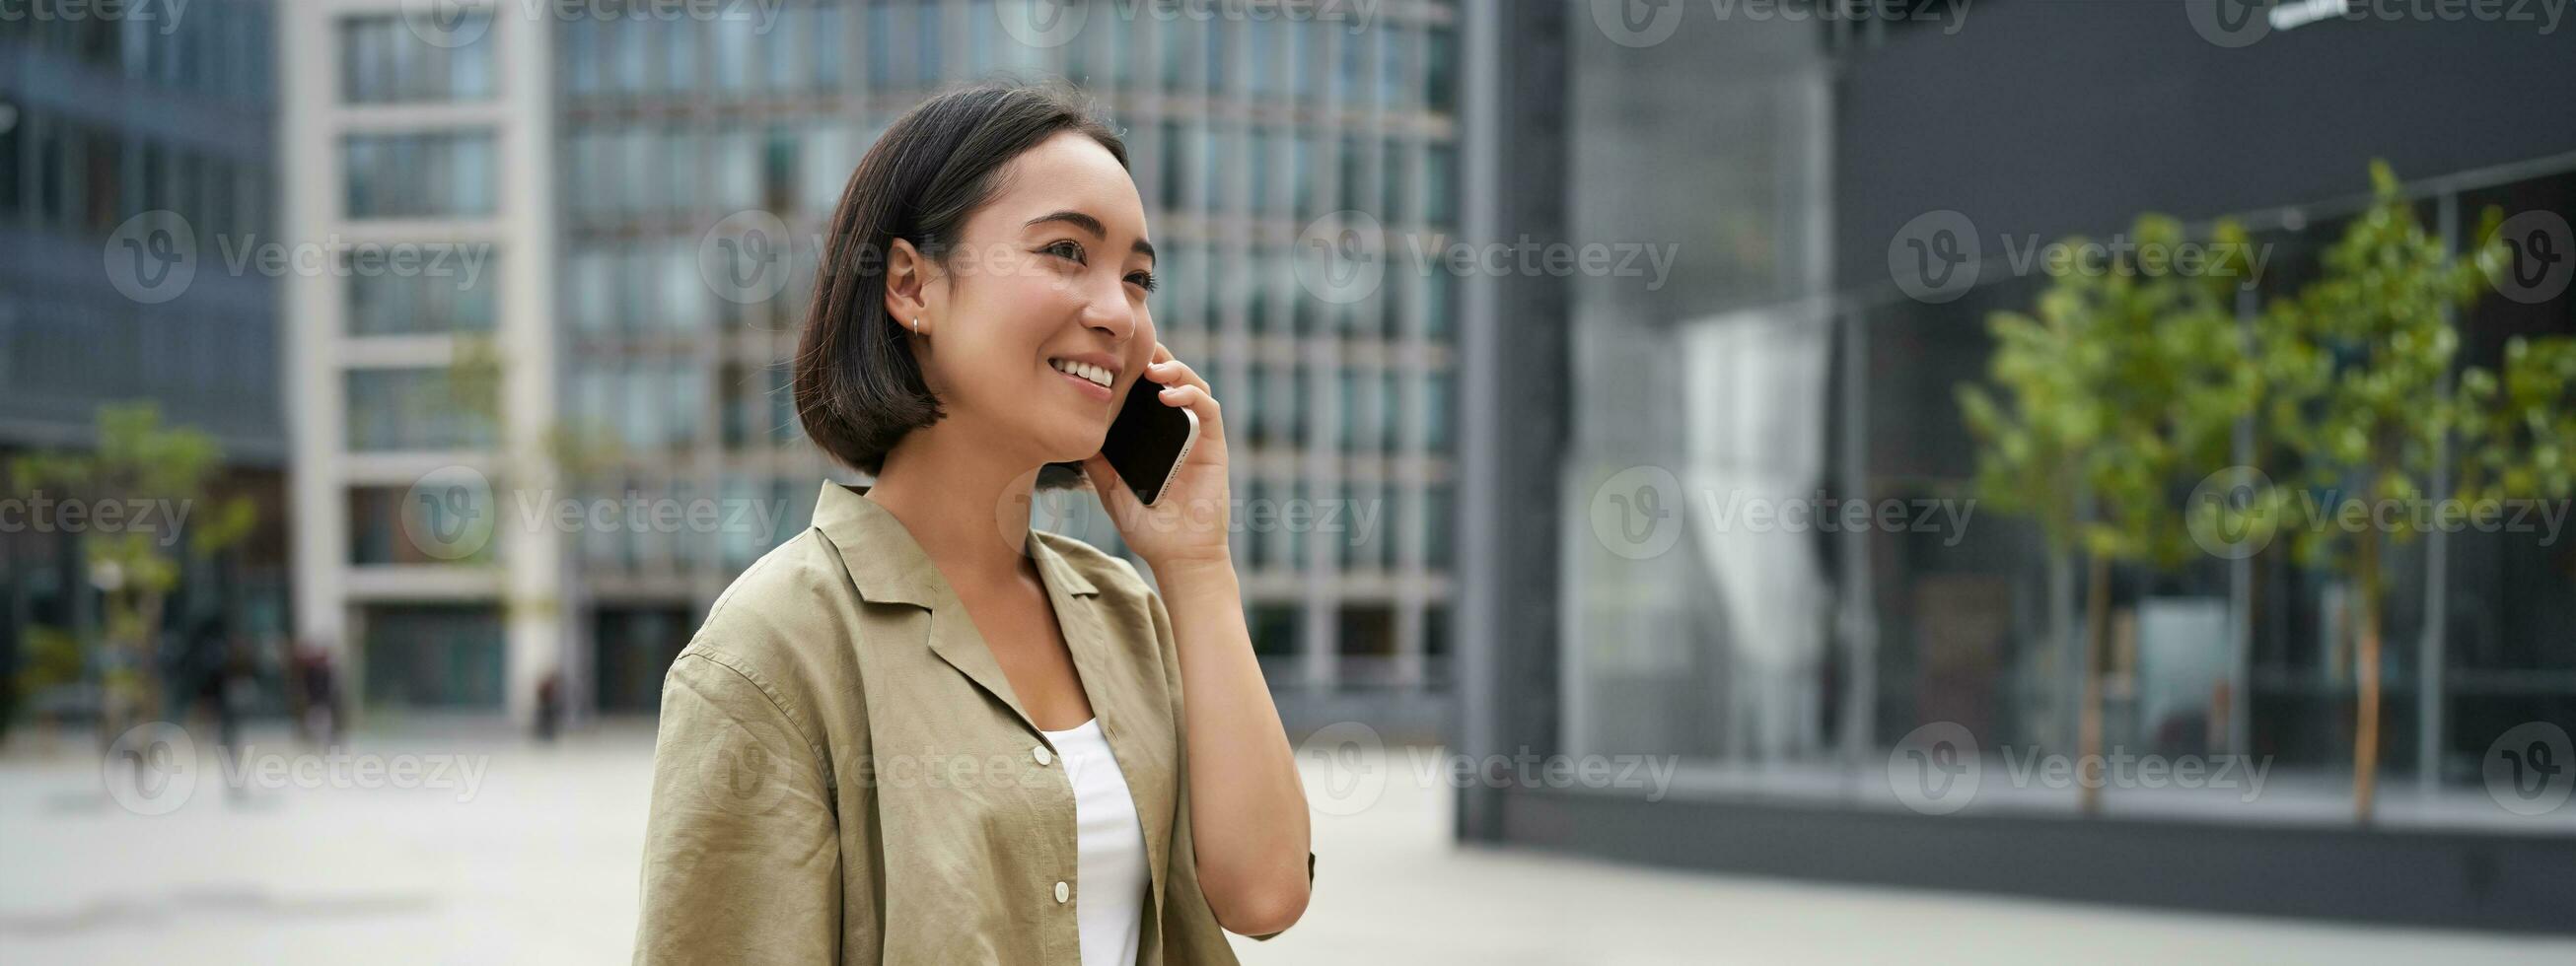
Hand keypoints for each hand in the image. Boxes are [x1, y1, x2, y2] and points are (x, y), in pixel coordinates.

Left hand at [1084, 343, 1232, 569]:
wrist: (1176, 555)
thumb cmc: (1146, 526)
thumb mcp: (1111, 489)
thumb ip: (1097, 462)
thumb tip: (1073, 435)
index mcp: (1155, 435)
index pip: (1147, 389)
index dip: (1135, 367)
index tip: (1112, 353)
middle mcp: (1178, 430)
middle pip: (1172, 378)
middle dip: (1156, 357)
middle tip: (1134, 348)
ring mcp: (1199, 436)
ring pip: (1194, 385)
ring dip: (1176, 370)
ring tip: (1152, 369)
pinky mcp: (1215, 446)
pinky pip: (1209, 410)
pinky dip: (1192, 396)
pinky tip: (1168, 396)